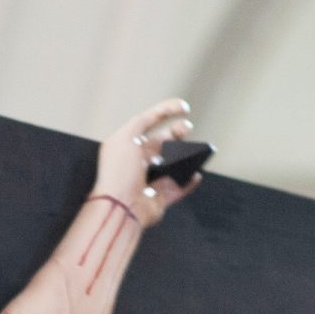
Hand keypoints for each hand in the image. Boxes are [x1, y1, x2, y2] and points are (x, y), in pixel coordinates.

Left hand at [93, 98, 199, 225]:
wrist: (121, 206)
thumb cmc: (119, 173)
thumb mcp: (125, 137)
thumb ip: (140, 122)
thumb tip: (154, 115)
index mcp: (126, 146)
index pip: (147, 122)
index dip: (165, 111)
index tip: (183, 107)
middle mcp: (137, 162)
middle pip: (162, 142)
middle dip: (177, 133)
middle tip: (187, 129)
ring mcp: (149, 180)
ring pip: (172, 164)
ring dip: (185, 156)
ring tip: (194, 149)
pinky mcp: (159, 198)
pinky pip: (178, 188)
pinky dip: (188, 182)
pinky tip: (196, 174)